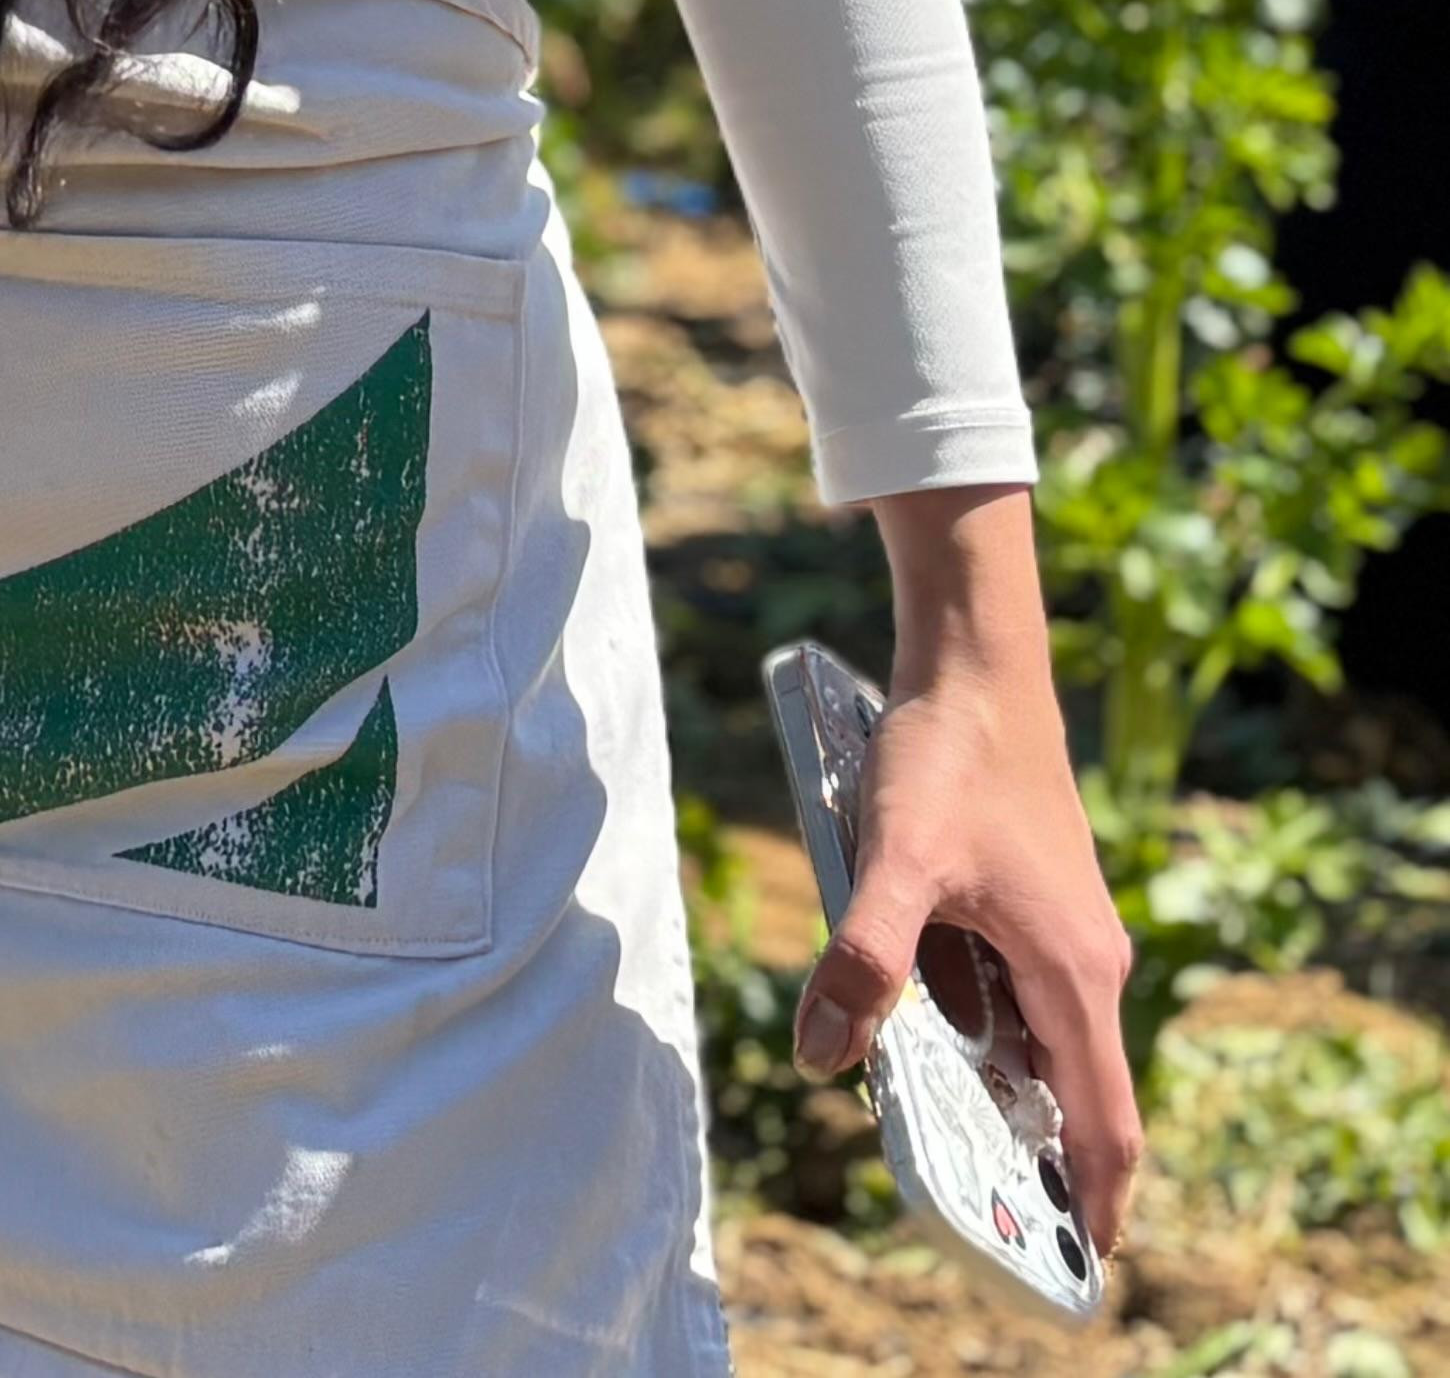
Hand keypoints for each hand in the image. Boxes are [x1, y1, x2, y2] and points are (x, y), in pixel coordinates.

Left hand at [799, 486, 1143, 1257]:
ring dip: (1009, 1098)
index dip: (1097, 1196)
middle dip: (1043, 1160)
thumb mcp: (894, 863)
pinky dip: (988, 1040)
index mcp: (1075, 974)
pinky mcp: (1034, 906)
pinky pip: (1021, 1000)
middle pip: (1078, 1091)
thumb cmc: (946, 760)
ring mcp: (1066, 935)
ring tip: (954, 1153)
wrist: (974, 669)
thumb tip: (825, 1058)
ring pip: (1045, 1043)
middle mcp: (1087, 965)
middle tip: (991, 1222)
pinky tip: (930, 1045)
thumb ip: (861, 960)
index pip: (1106, 1118)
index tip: (1082, 1262)